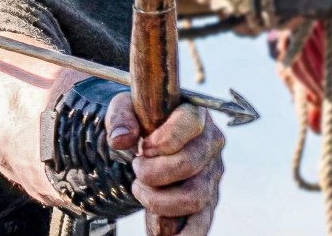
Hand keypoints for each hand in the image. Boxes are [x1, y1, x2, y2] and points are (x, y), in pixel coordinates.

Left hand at [106, 92, 224, 234]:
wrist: (150, 140)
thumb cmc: (142, 120)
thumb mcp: (127, 107)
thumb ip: (121, 116)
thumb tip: (120, 139)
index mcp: (195, 115)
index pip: (189, 124)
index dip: (164, 139)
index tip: (143, 148)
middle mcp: (210, 146)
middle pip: (189, 164)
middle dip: (153, 171)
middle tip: (136, 168)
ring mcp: (211, 176)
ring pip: (194, 197)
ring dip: (159, 199)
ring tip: (140, 190)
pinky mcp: (207, 201)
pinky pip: (201, 224)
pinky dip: (185, 235)